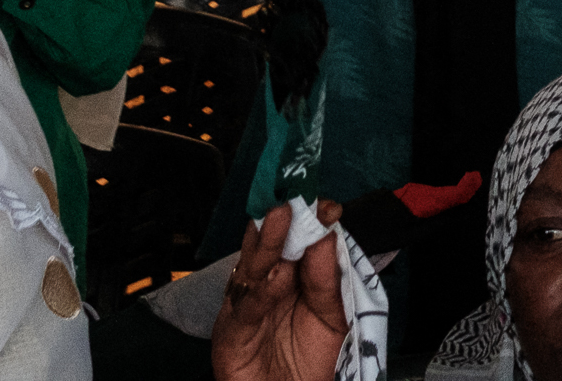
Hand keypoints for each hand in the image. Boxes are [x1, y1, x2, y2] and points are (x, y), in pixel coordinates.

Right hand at [210, 208, 351, 380]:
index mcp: (281, 277)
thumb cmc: (309, 361)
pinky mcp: (231, 337)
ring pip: (250, 270)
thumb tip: (328, 235)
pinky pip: (245, 311)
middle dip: (280, 223)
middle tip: (296, 200)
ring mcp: (242, 310)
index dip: (305, 221)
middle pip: (265, 248)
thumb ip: (328, 280)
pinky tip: (277, 276)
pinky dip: (261, 292)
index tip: (327, 205)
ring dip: (267, 244)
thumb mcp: (331, 316)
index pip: (289, 241)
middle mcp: (258, 288)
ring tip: (282, 220)